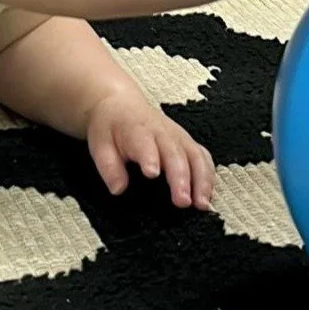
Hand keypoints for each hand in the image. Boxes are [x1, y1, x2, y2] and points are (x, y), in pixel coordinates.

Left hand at [85, 88, 214, 209]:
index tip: (152, 174)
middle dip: (181, 177)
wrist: (121, 105)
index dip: (150, 157)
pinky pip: (203, 157)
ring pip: (196, 155)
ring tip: (202, 204)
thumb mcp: (100, 145)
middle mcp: (162, 132)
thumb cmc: (111, 128)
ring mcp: (178, 136)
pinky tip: (208, 195)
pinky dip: (209, 176)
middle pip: (175, 153)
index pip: (145, 143)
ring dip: (202, 180)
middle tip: (183, 201)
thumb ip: (109, 167)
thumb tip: (118, 189)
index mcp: (137, 130)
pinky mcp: (188, 142)